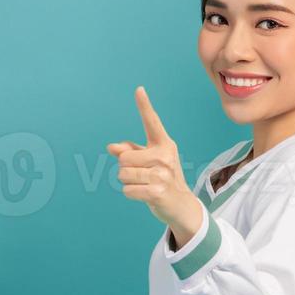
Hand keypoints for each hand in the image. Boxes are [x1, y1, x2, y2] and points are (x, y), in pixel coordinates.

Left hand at [107, 86, 203, 244]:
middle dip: (125, 168)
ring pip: (123, 174)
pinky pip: (127, 190)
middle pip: (124, 157)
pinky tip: (144, 194)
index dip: (144, 106)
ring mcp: (162, 174)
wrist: (182, 205)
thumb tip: (112, 147)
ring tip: (144, 185)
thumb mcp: (150, 161)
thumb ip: (131, 151)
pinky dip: (131, 193)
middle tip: (142, 175)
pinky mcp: (157, 191)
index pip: (152, 122)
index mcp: (164, 144)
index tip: (139, 89)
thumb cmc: (162, 179)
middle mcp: (165, 156)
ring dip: (127, 182)